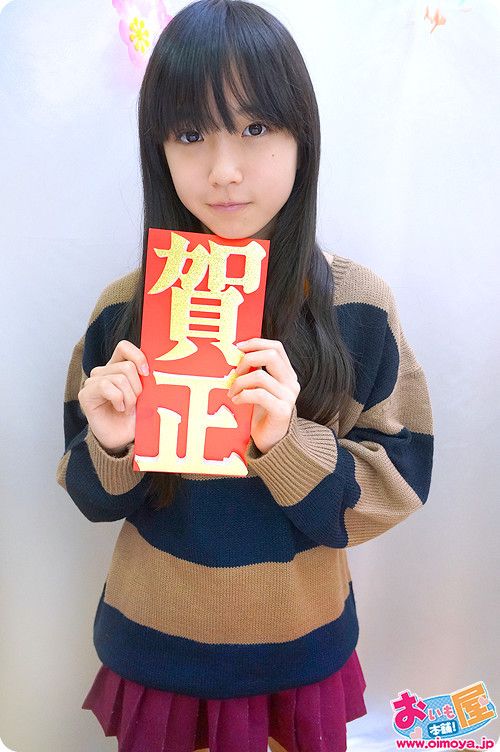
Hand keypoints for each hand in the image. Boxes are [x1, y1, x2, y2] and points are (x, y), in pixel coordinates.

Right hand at [78, 340, 149, 453]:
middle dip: (137, 387)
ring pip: (118, 377)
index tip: (146, 373)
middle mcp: (104, 371)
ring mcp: (93, 382)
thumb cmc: (135, 417)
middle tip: (135, 402)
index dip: (137, 356)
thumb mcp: (146, 396)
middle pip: (126, 366)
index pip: (124, 347)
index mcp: (118, 367)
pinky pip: (105, 386)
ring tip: (127, 408)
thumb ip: (147, 380)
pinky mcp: (86, 394)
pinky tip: (119, 409)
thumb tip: (158, 369)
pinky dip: (117, 399)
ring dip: (128, 397)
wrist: (123, 439)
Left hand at [227, 338, 300, 453]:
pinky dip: (243, 395)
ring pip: (261, 376)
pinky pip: (259, 395)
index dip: (256, 343)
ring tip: (232, 392)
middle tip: (235, 372)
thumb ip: (255, 372)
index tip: (238, 348)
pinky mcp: (282, 411)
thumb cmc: (262, 414)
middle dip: (247, 360)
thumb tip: (235, 355)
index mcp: (287, 374)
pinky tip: (236, 401)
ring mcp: (288, 397)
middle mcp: (291, 383)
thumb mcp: (260, 389)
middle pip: (271, 355)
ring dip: (240, 382)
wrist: (273, 443)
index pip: (276, 347)